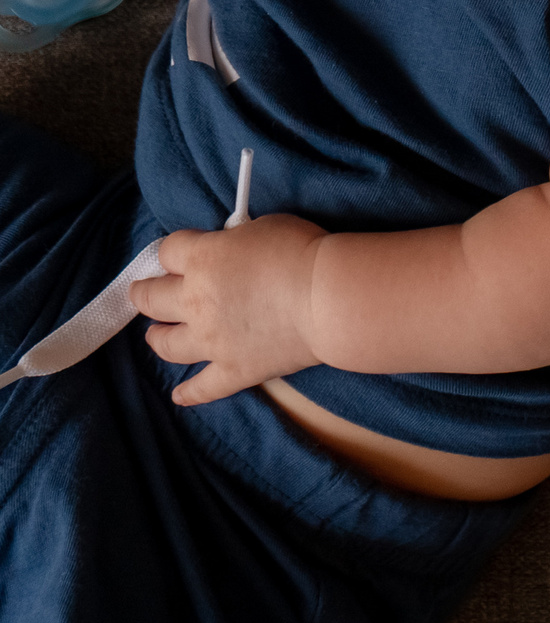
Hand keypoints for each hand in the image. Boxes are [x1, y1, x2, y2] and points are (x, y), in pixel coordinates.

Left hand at [134, 214, 328, 404]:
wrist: (331, 298)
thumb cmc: (303, 253)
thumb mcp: (264, 227)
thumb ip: (234, 241)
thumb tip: (230, 251)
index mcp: (201, 260)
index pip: (167, 251)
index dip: (173, 252)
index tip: (182, 254)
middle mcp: (195, 302)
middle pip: (150, 298)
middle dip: (146, 293)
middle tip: (149, 293)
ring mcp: (211, 340)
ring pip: (166, 344)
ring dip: (158, 337)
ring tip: (159, 334)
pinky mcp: (234, 369)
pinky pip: (203, 388)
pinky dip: (190, 393)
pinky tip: (180, 395)